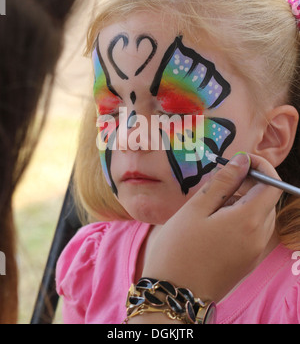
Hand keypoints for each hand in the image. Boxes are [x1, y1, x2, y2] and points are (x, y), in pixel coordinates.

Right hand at [134, 153, 281, 322]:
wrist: (174, 294)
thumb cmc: (179, 248)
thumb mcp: (196, 209)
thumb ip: (222, 182)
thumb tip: (242, 161)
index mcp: (249, 221)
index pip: (273, 184)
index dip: (261, 166)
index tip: (239, 160)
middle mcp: (259, 237)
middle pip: (267, 199)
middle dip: (248, 182)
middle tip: (219, 179)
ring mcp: (255, 252)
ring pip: (260, 214)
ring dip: (243, 200)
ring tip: (212, 202)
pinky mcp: (248, 261)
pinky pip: (253, 230)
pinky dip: (240, 217)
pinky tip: (215, 221)